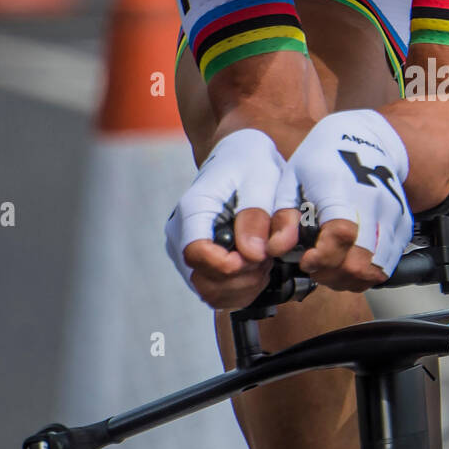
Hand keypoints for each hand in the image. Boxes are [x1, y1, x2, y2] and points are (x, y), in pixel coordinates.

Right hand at [166, 128, 299, 308]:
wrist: (238, 156)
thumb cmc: (249, 161)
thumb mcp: (261, 178)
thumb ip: (256, 215)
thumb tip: (252, 253)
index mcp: (193, 209)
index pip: (195, 254)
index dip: (228, 266)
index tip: (256, 256)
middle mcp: (181, 233)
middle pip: (204, 281)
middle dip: (244, 276)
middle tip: (267, 254)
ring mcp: (187, 251)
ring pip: (211, 293)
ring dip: (245, 285)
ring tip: (264, 259)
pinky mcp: (199, 264)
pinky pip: (217, 293)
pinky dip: (242, 289)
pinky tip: (257, 268)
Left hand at [289, 110, 413, 289]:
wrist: (363, 140)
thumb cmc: (323, 161)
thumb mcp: (291, 179)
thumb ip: (283, 217)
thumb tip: (276, 249)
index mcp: (342, 188)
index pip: (341, 235)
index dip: (323, 257)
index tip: (306, 259)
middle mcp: (374, 202)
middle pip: (361, 261)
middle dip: (333, 274)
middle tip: (316, 265)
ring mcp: (392, 215)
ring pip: (378, 270)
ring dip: (351, 278)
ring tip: (332, 267)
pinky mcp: (403, 225)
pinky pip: (389, 264)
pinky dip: (368, 273)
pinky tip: (349, 261)